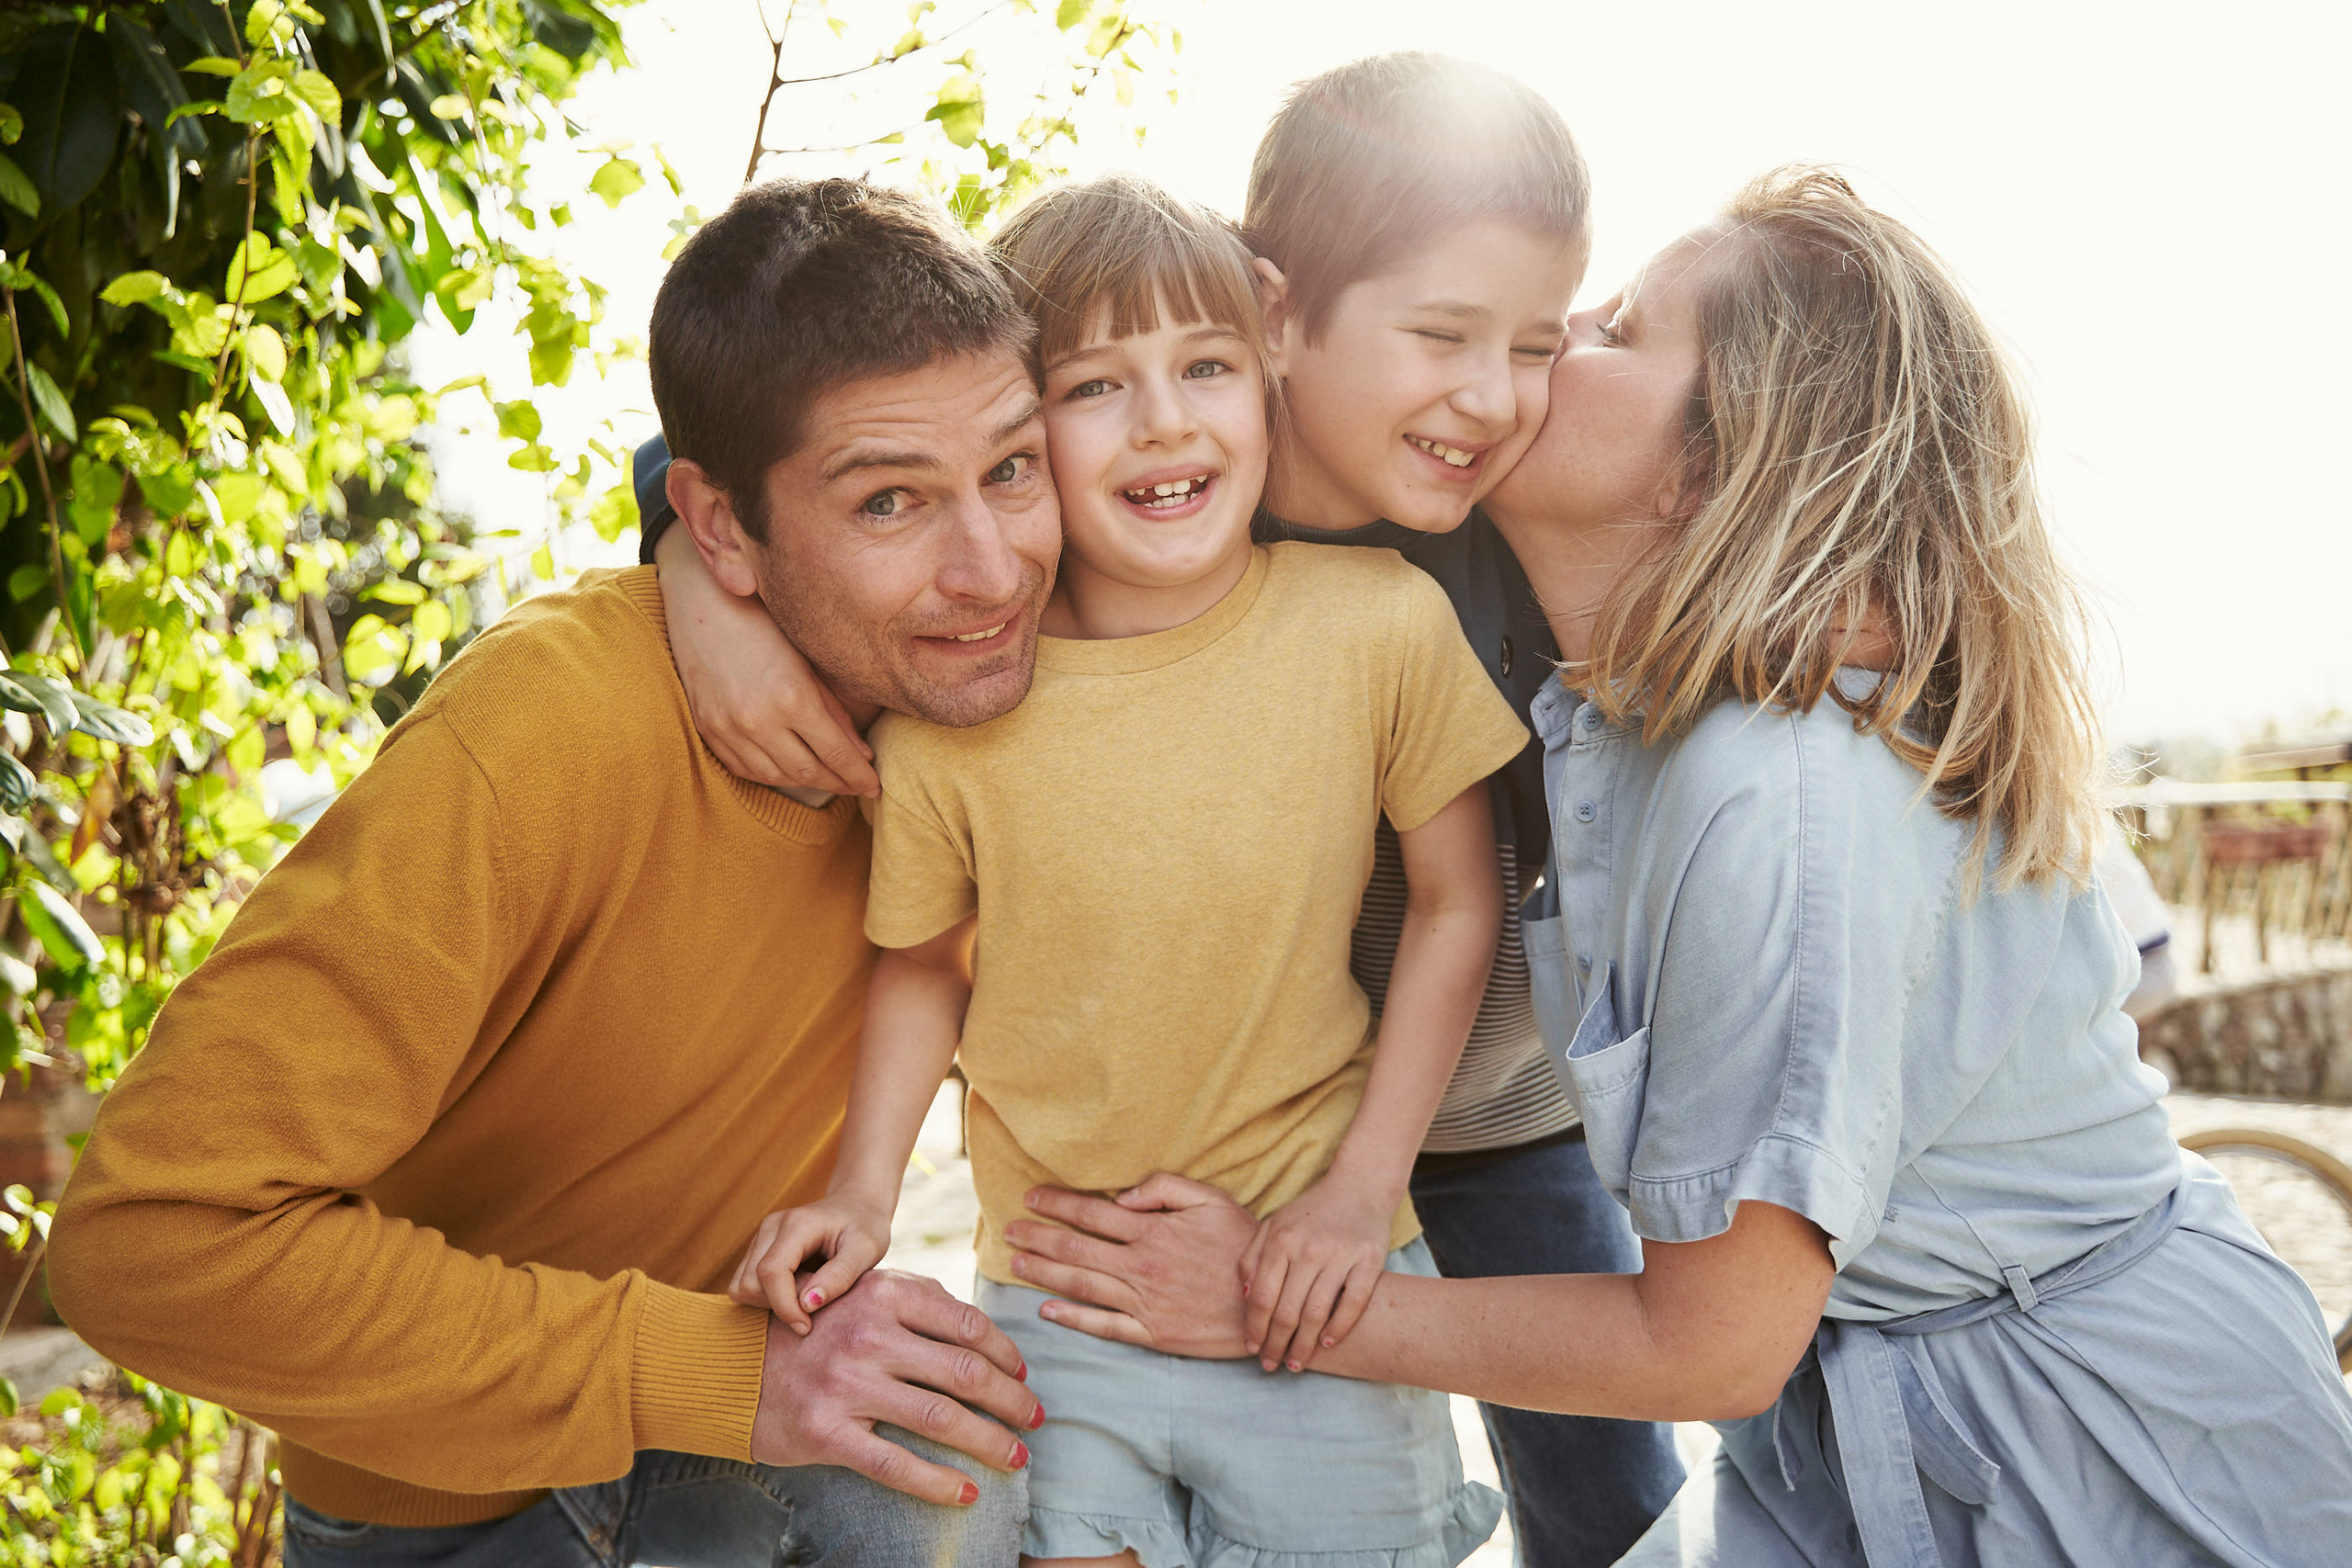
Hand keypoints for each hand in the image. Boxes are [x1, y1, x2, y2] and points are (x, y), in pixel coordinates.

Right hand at [655, 527, 877, 796]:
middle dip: (838, 783)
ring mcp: (728, 727)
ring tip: (828, 779)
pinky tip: (789, 771)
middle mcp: (759, 719)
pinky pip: (744, 768)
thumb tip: (861, 753)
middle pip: (808, 772)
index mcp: (793, 697)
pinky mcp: (707, 728)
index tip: (875, 785)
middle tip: (857, 785)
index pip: (837, 754)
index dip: (859, 775)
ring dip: (806, 783)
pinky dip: (770, 775)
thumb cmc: (764, 619)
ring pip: (775, 776)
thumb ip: (836, 708)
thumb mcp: (809, 657)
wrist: (702, 601)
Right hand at [727, 1196, 890, 1334]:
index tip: (806, 1327)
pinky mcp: (757, 1248)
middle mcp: (771, 1226)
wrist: (856, 1204)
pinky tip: (795, 1288)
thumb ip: (839, 1276)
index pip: (771, 1271)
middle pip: (750, 1283)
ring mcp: (760, 1236)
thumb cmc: (866, 1226)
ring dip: (770, 1301)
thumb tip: (807, 1305)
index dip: (784, 1306)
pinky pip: (745, 1284)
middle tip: (816, 1298)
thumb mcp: (866, 1251)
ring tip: (807, 1290)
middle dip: (779, 1304)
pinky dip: (766, 1296)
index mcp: (797, 1224)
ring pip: (742, 1286)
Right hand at [751, 1268, 1041, 1504]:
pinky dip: (937, 1482)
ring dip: (989, 1442)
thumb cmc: (815, 1328)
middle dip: (1011, 1401)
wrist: (735, 1367)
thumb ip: (918, 1298)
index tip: (1024, 1376)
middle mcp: (868, 1335)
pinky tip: (966, 1492)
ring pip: (939, 1419)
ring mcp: (846, 1386)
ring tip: (1016, 1457)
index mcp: (883, 1293)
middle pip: (963, 1373)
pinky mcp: (827, 1433)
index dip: (1006, 1355)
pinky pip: (894, 1464)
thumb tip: (984, 1333)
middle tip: (1035, 1419)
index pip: (966, 1325)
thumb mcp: (862, 1291)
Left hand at [1002, 1173, 1257, 1357]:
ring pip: (1082, 1285)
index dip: (1057, 1204)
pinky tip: (1048, 1310)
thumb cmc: (1241, 1243)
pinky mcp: (1153, 1334)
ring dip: (1044, 1273)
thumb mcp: (1211, 1199)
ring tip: (1017, 1264)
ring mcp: (1145, 1302)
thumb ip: (1164, 1188)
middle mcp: (1142, 1266)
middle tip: (1008, 1231)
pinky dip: (1072, 1318)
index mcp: (1153, 1231)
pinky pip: (1103, 1326)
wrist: (1270, 1301)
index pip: (1092, 1214)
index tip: (1030, 1197)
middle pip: (1076, 1249)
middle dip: (1038, 1238)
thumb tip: (1121, 1196)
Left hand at [1240, 1177, 1392, 1372]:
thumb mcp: (1272, 1225)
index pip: (1262, 1296)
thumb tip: (1244, 1298)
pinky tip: (1327, 1343)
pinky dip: (1340, 1327)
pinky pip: (1353, 1302)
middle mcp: (1309, 1248)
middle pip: (1287, 1311)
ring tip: (1295, 1364)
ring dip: (1304, 1346)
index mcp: (1281, 1239)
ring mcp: (1341, 1254)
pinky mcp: (1370, 1260)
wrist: (1359, 1187)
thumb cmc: (1310, 1213)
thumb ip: (1252, 1257)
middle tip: (1271, 1365)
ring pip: (1317, 1313)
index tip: (1252, 1349)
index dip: (1254, 1329)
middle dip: (1276, 1345)